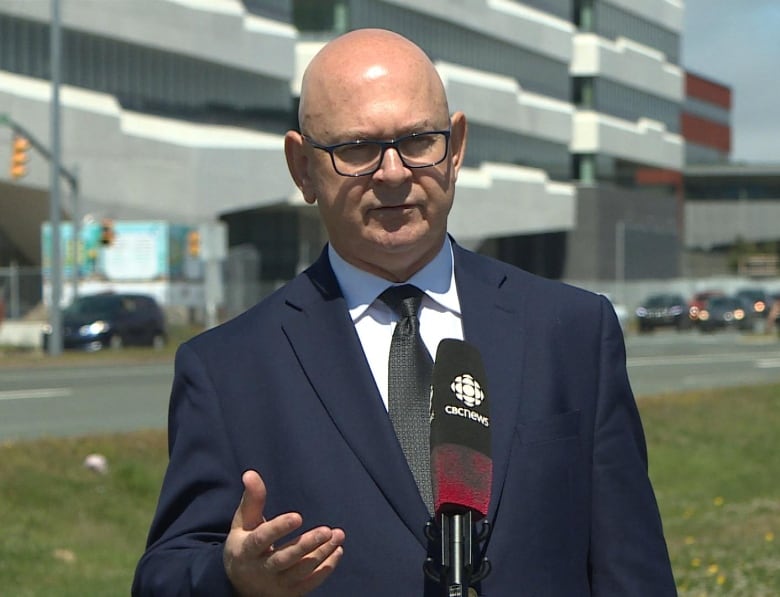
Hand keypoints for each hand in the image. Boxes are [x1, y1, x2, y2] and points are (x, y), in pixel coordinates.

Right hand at [224, 470, 345, 596]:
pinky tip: (337, 551)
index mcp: (246, 550)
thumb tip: (250, 473)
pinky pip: (310, 583)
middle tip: (327, 530)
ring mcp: (276, 585)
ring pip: (301, 570)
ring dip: (321, 553)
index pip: (262, 539)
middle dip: (307, 545)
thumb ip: (251, 499)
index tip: (298, 516)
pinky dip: (325, 569)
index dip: (279, 528)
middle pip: (285, 559)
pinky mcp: (289, 593)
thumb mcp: (243, 523)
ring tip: (338, 535)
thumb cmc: (244, 544)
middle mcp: (260, 570)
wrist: (239, 584)